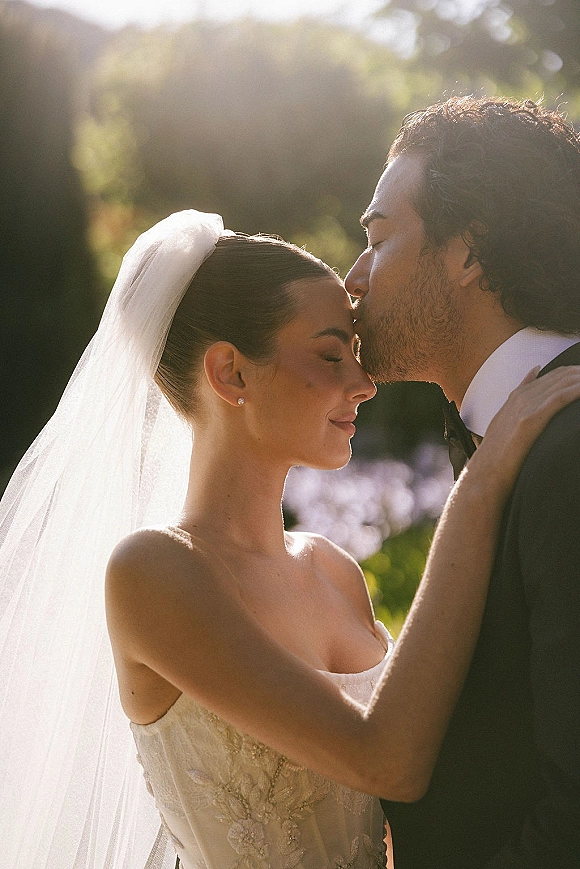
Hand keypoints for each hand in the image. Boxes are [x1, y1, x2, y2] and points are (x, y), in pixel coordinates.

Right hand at [465, 365, 579, 494]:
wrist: (485, 475)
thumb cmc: (497, 456)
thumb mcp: (505, 425)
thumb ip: (519, 406)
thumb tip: (533, 380)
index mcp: (517, 397)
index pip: (553, 375)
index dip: (575, 373)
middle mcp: (521, 398)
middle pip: (561, 375)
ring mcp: (525, 406)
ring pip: (563, 383)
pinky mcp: (530, 419)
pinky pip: (560, 398)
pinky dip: (577, 391)